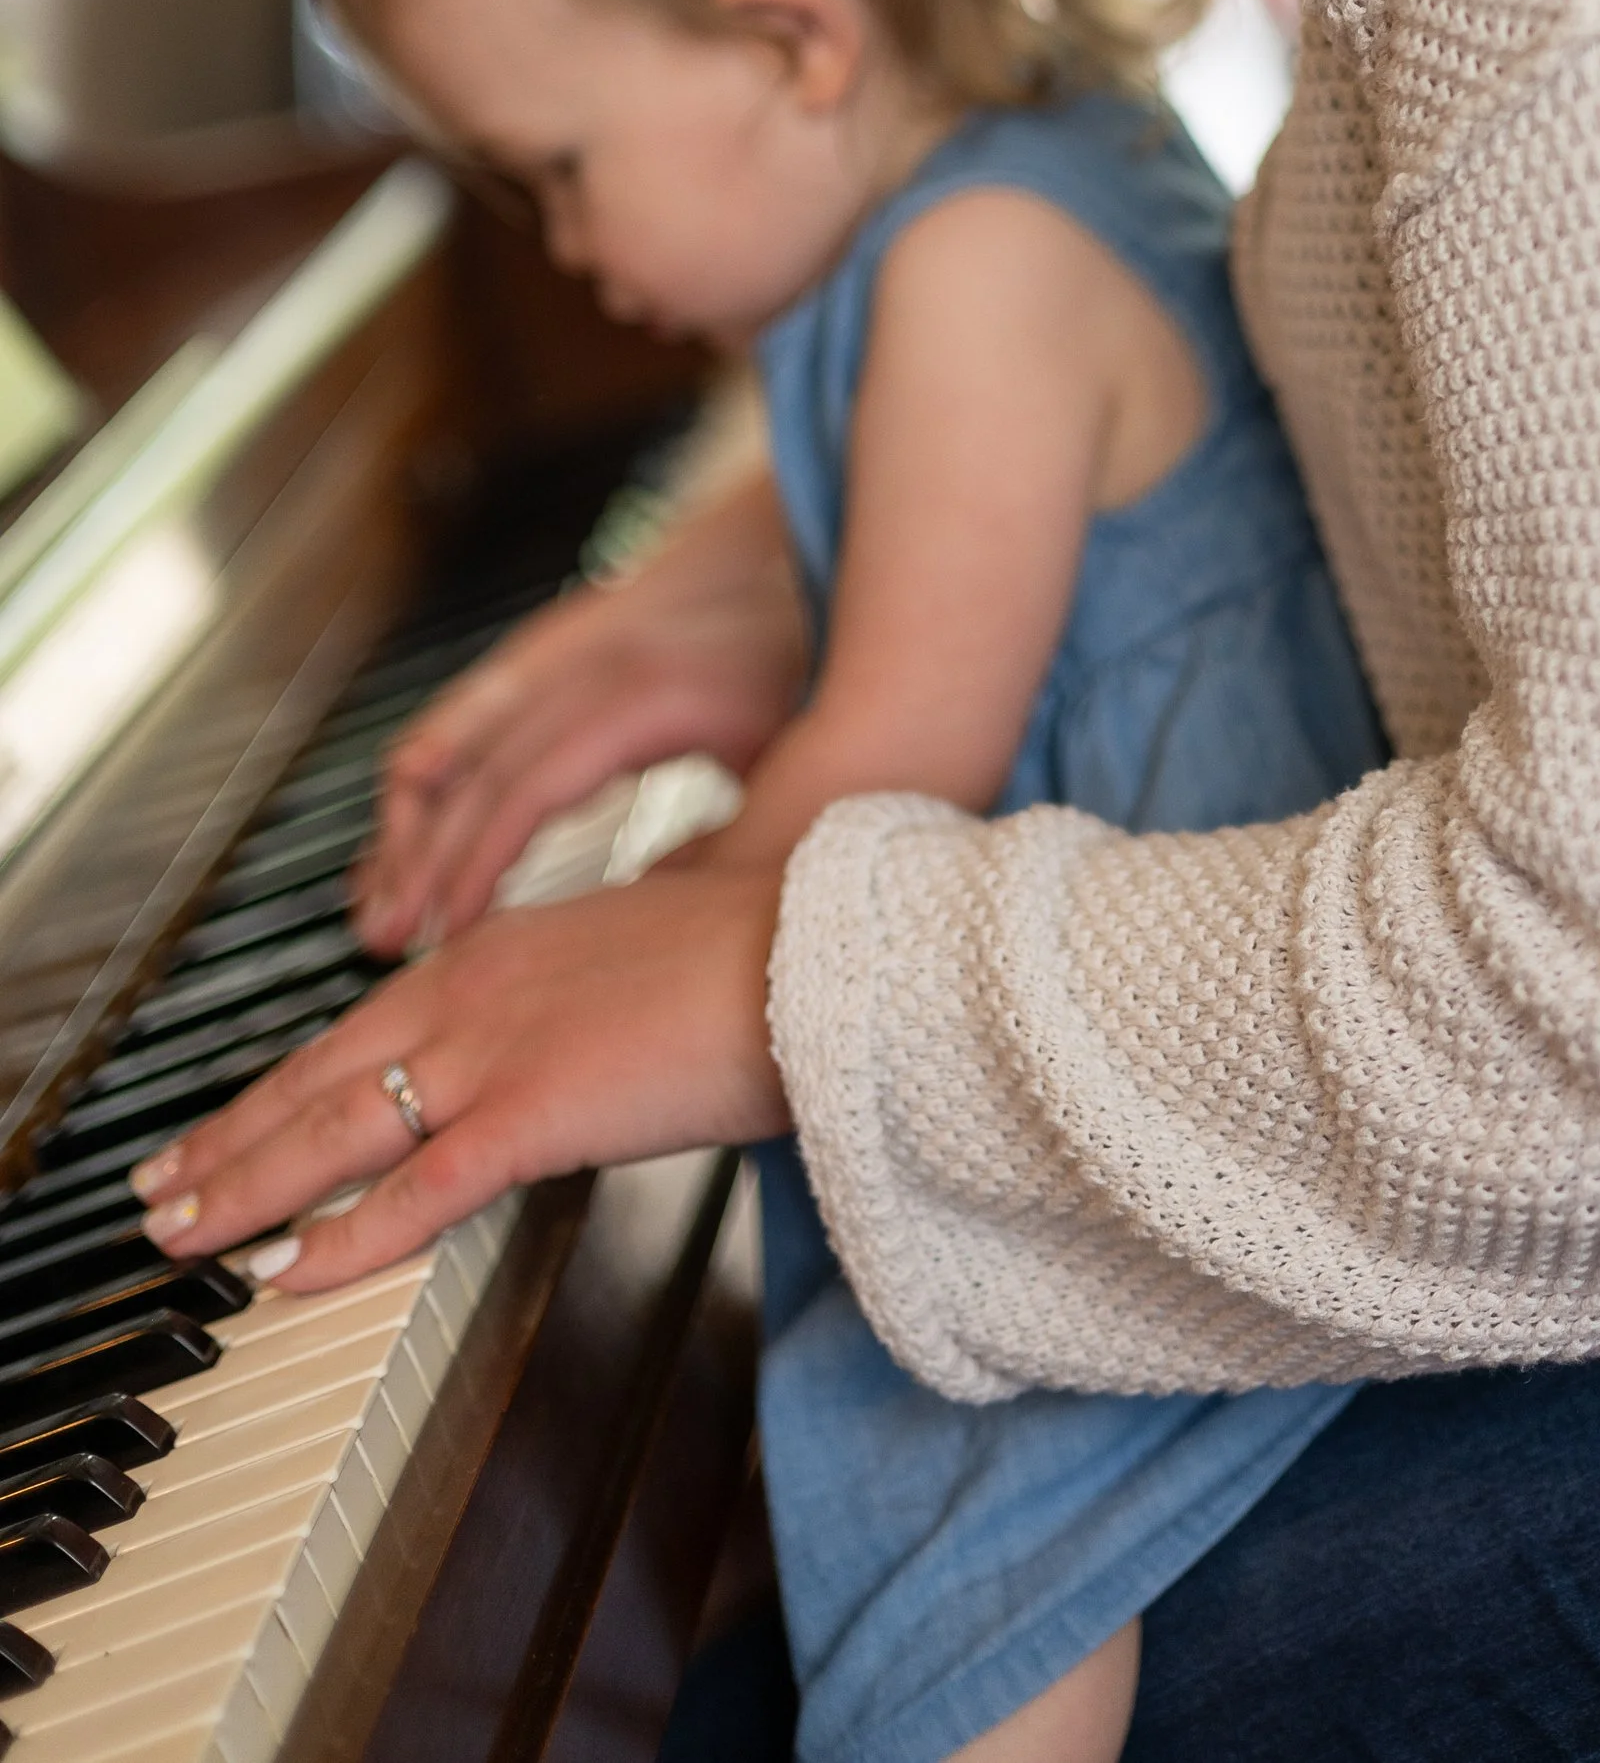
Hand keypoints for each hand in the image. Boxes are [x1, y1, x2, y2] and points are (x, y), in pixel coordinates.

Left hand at [131, 865, 790, 1294]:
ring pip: (335, 1132)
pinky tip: (288, 1272)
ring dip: (246, 1189)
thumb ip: (574, 997)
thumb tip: (564, 1040)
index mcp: (499, 946)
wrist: (822, 953)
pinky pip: (413, 1193)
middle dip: (227, 1141)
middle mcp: (474, 986)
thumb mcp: (636, 960)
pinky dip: (342, 1239)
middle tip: (159, 1192)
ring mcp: (496, 1048)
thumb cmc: (757, 958)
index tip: (223, 1125)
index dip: (278, 1085)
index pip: (355, 1028)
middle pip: (316, 1076)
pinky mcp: (532, 1112)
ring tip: (184, 1235)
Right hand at [355, 463, 807, 953]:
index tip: (445, 937)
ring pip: (451, 736)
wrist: (795, 549)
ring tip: (375, 904)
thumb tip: (661, 939)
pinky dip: (428, 779)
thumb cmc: (797, 657)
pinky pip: (465, 716)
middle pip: (471, 768)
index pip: (524, 792)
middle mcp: (579, 665)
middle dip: (419, 859)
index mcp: (633, 697)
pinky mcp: (550, 652)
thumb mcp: (778, 758)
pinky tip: (409, 839)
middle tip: (383, 942)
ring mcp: (557, 651)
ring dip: (406, 822)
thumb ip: (722, 849)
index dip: (476, 868)